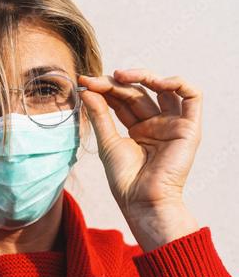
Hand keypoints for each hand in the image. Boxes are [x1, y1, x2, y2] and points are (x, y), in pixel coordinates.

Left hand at [78, 69, 201, 250]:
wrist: (141, 200)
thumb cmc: (125, 178)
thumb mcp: (107, 141)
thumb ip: (99, 114)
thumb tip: (86, 89)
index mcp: (138, 128)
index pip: (122, 100)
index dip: (104, 89)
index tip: (84, 82)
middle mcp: (156, 123)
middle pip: (137, 92)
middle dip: (115, 83)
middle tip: (94, 81)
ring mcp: (173, 124)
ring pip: (162, 88)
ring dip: (143, 76)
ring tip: (119, 76)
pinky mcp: (189, 127)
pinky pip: (192, 96)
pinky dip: (176, 83)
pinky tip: (155, 82)